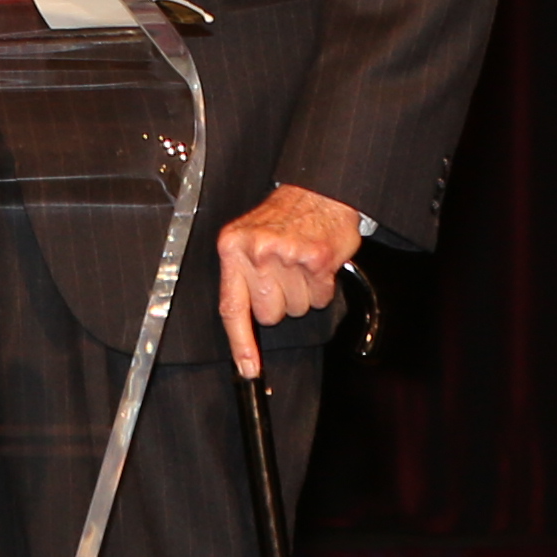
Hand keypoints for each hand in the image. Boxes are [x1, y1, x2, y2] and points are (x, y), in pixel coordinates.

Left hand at [211, 178, 362, 378]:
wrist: (320, 188)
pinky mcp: (315, 259)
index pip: (232, 307)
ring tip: (302, 263)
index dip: (240, 343)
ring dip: (304, 292)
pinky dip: (324, 286)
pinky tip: (318, 262)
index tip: (248, 368)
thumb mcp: (250, 238)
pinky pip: (320, 297)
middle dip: (281, 302)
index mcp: (233, 247)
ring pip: (297, 309)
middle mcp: (256, 252)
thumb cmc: (285, 217)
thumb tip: (242, 325)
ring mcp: (286, 255)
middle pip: (270, 315)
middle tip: (286, 274)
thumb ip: (242, 274)